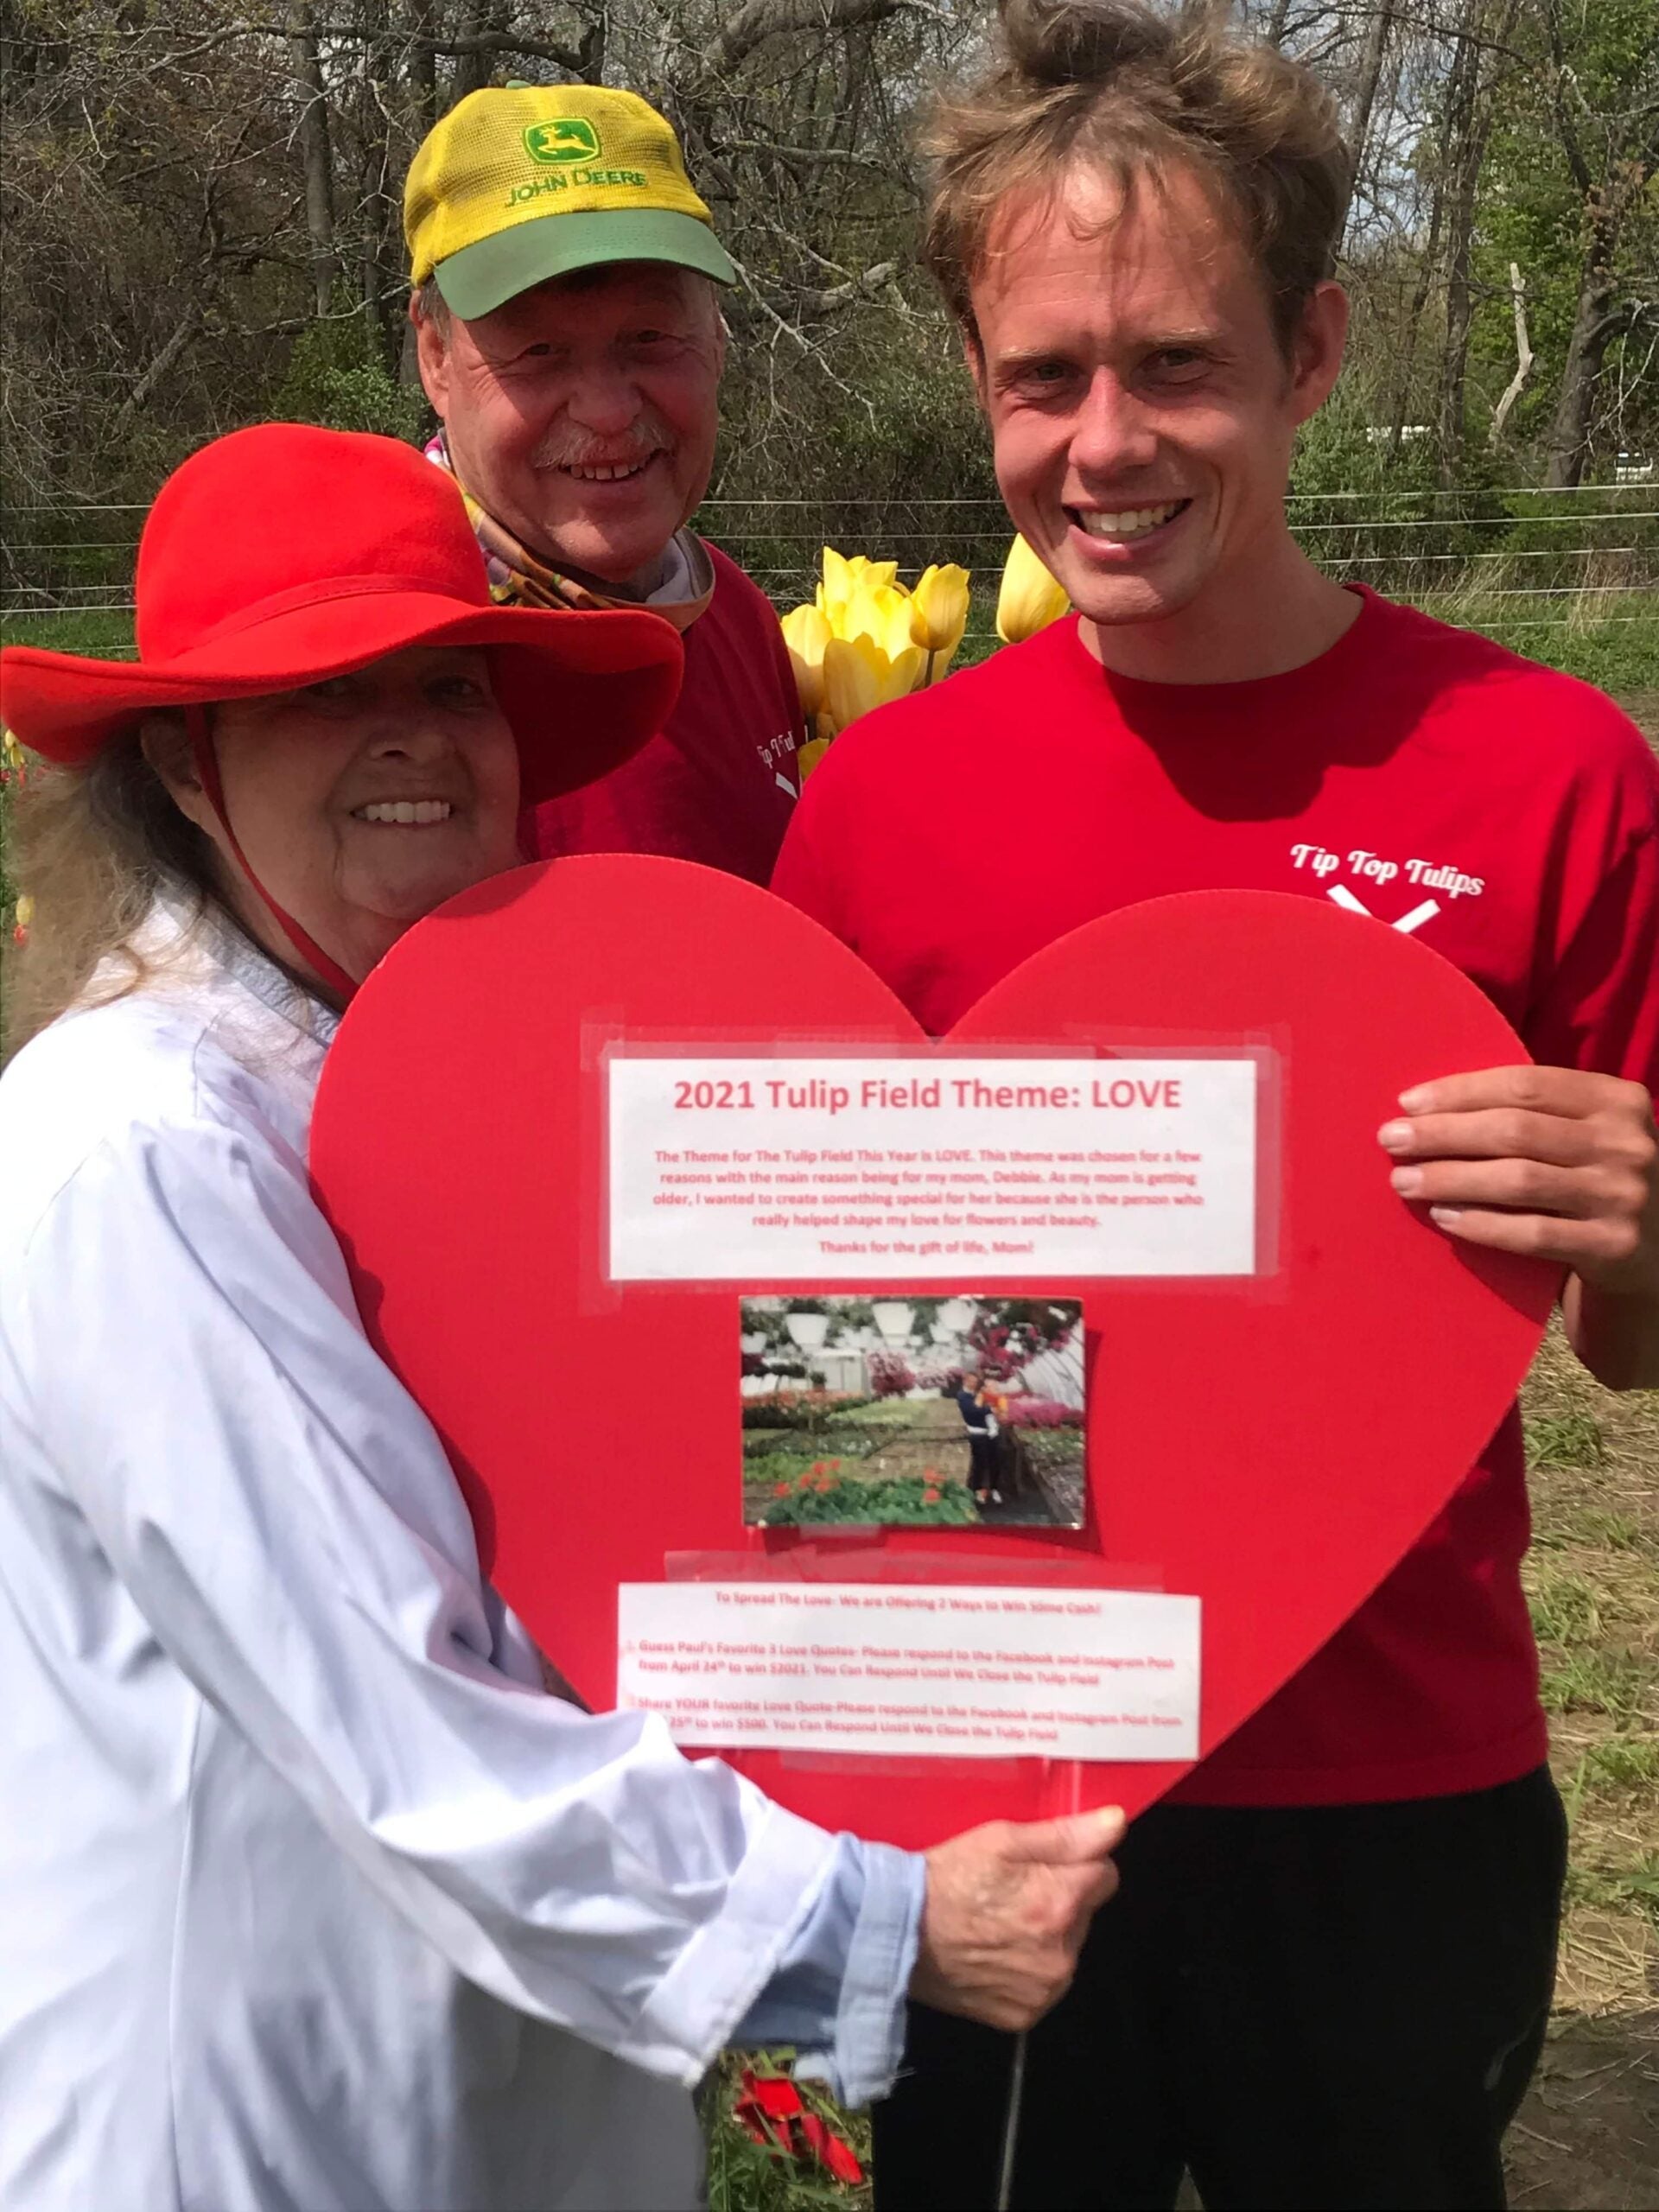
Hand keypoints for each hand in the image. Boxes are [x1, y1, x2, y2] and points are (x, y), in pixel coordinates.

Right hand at [911, 1806, 1123, 2030]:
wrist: (897, 1934)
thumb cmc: (947, 1877)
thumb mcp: (1000, 1840)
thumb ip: (1065, 1834)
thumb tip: (1116, 1822)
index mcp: (1060, 1902)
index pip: (1105, 1874)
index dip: (1075, 1863)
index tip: (1039, 1864)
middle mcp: (1062, 1953)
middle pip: (1084, 1913)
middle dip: (1060, 1899)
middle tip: (1012, 1892)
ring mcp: (1044, 1991)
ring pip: (1066, 1950)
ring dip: (1046, 1937)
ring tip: (1000, 1924)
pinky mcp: (1024, 2017)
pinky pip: (1044, 1985)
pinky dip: (1027, 1970)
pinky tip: (995, 1955)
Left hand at [1378, 1066, 1658, 1294]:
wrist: (1655, 1252)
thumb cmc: (1595, 1179)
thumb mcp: (1587, 1133)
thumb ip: (1536, 1113)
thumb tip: (1430, 1105)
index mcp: (1618, 1099)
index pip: (1526, 1085)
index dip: (1461, 1091)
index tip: (1408, 1102)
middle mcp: (1628, 1143)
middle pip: (1515, 1130)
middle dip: (1443, 1133)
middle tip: (1391, 1139)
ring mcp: (1623, 1196)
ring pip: (1518, 1180)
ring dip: (1451, 1178)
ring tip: (1404, 1180)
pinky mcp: (1613, 1246)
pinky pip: (1532, 1233)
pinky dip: (1481, 1224)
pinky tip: (1444, 1216)